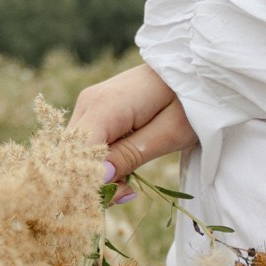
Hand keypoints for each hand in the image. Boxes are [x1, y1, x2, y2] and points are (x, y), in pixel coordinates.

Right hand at [67, 64, 196, 180]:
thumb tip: (97, 177)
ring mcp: (88, 105)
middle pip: (71, 154)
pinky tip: (124, 171)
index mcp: (105, 105)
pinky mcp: (93, 111)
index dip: (90, 180)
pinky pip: (86, 145)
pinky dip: (101, 163)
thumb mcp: (169, 133)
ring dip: (98, 175)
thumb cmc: (190, 101)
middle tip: (128, 193)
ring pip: (76, 152)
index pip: (76, 151)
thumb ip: (131, 154)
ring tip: (129, 184)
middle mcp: (88, 102)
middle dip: (94, 181)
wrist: (193, 72)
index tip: (120, 194)